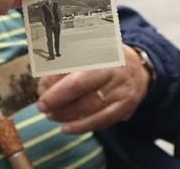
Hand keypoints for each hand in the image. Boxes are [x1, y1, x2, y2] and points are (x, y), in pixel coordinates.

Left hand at [36, 45, 150, 133]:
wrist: (139, 68)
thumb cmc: (105, 59)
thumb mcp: (88, 51)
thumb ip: (65, 66)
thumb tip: (44, 85)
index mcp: (101, 53)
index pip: (75, 70)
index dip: (56, 84)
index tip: (41, 91)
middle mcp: (114, 71)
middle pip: (81, 88)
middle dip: (58, 100)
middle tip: (42, 107)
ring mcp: (121, 90)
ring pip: (90, 107)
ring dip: (66, 115)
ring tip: (51, 116)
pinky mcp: (125, 107)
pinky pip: (101, 120)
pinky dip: (82, 126)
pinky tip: (66, 128)